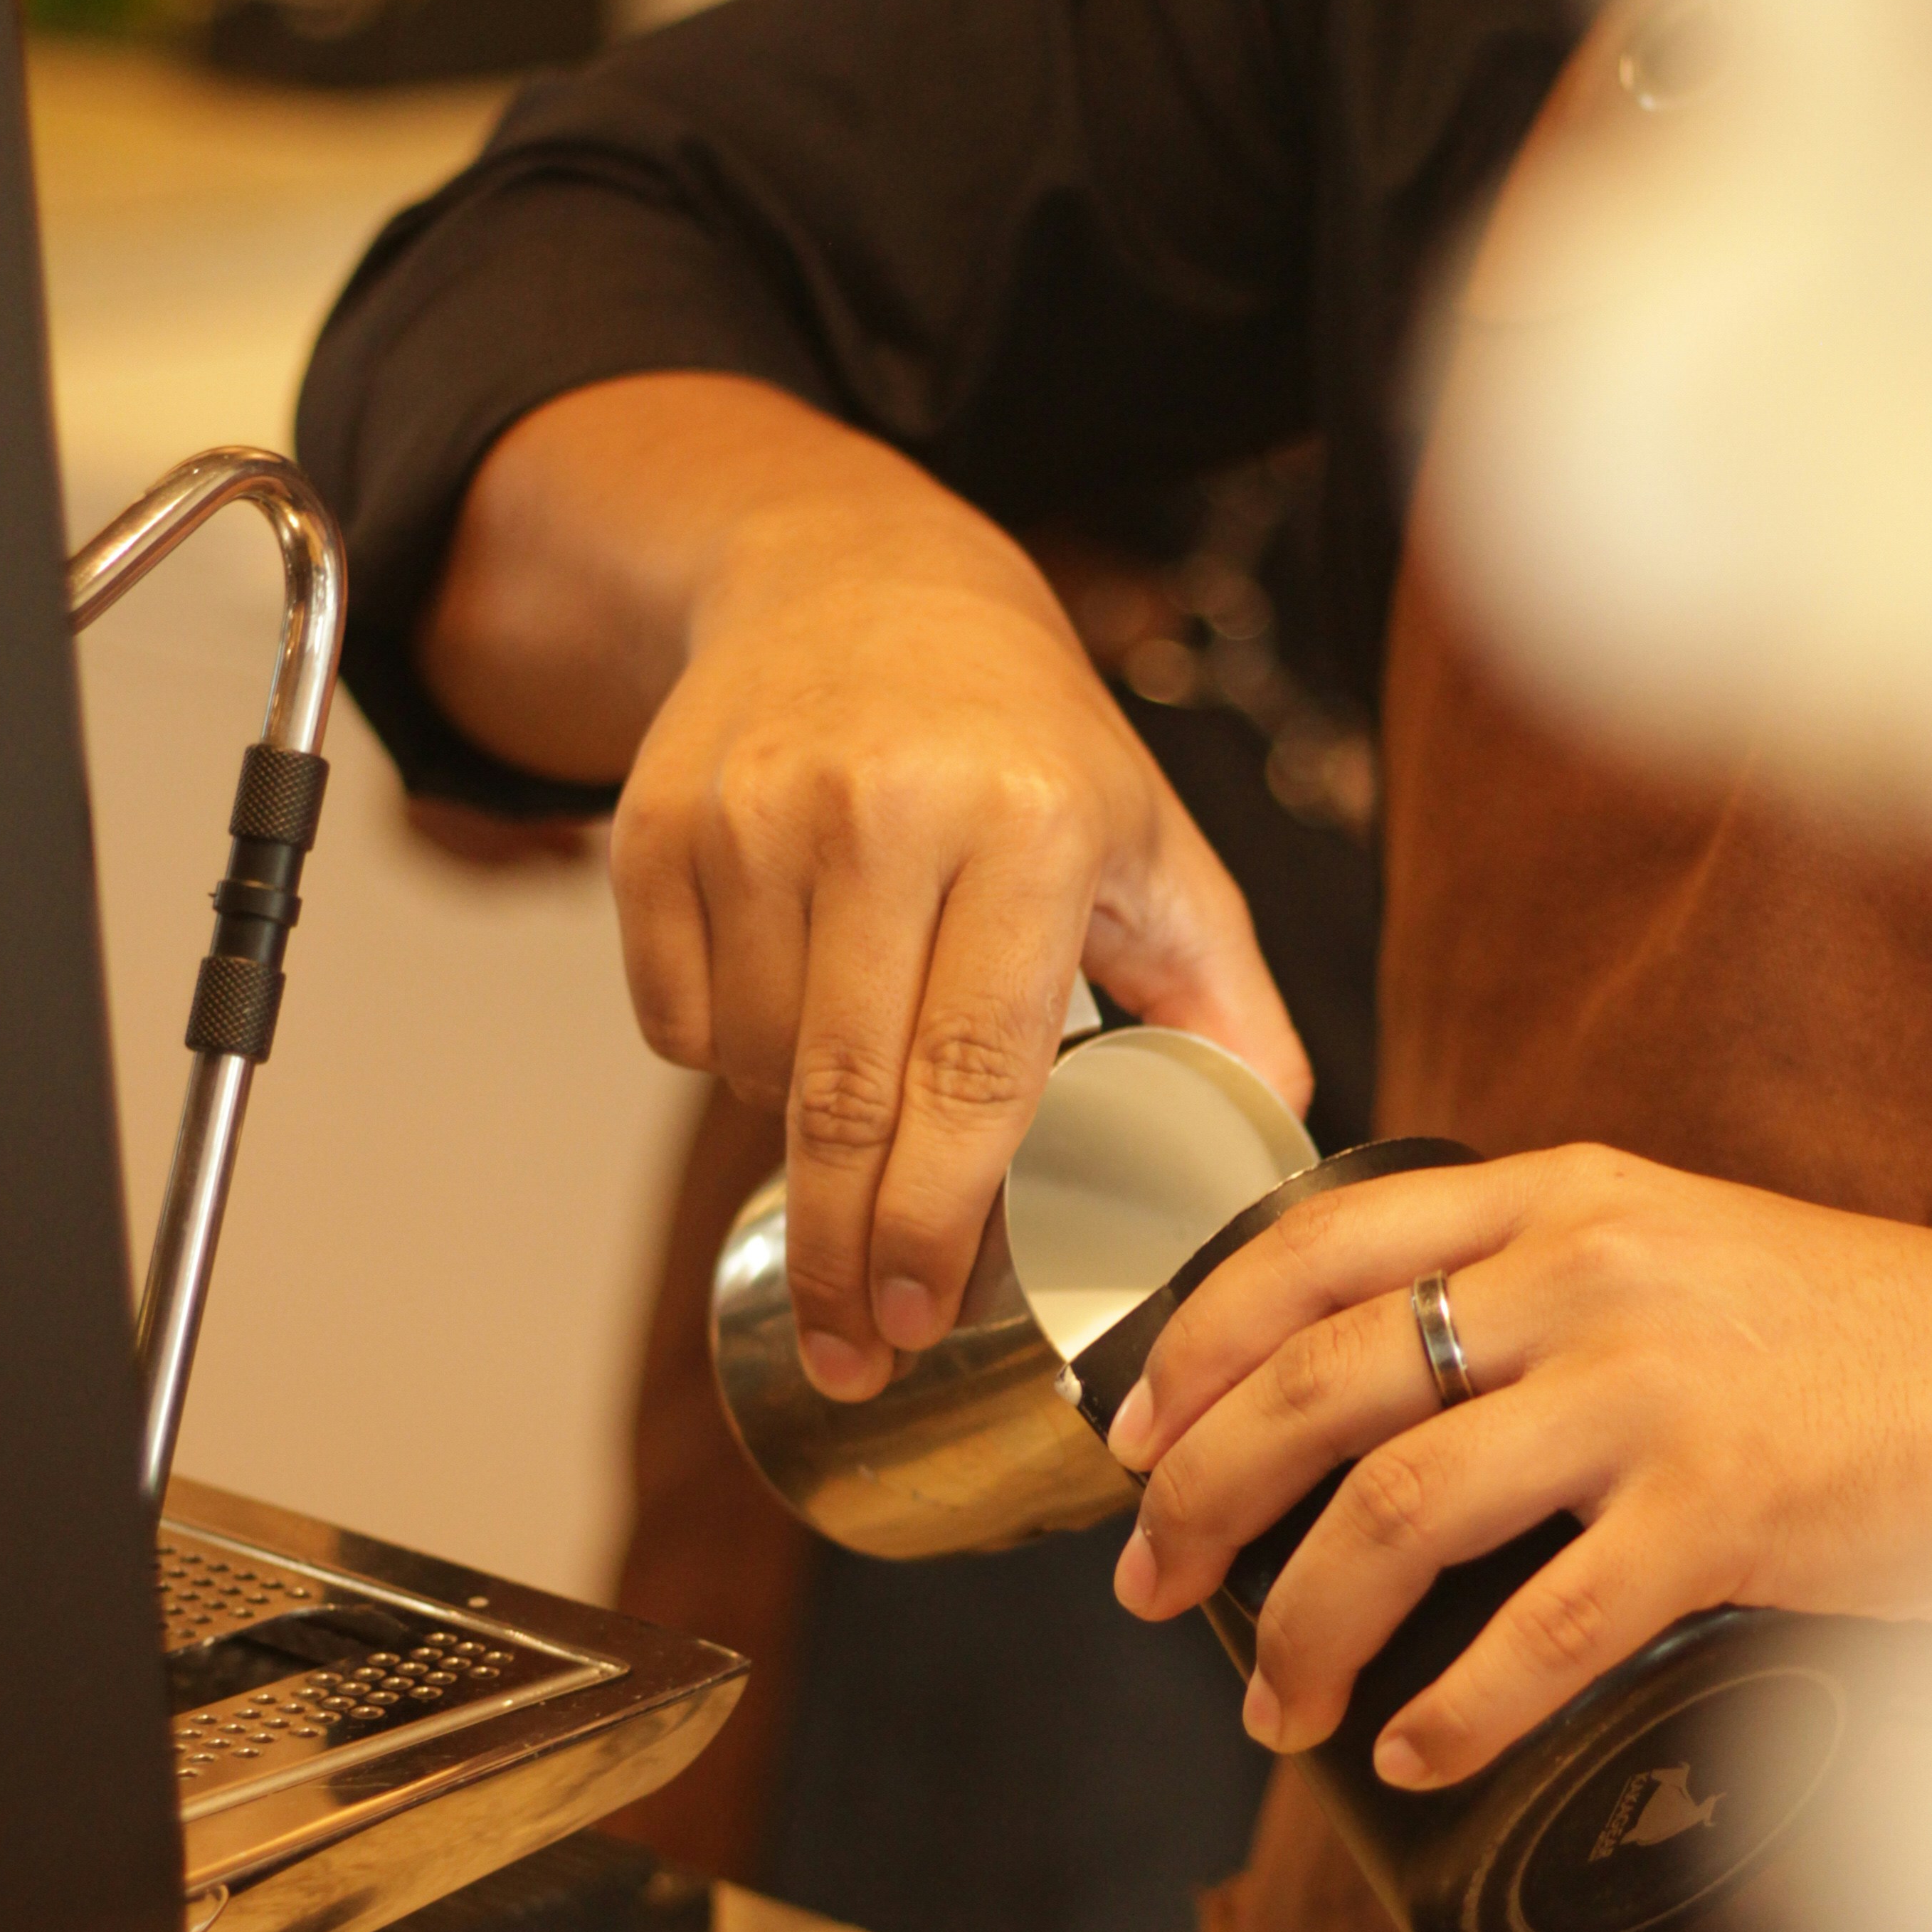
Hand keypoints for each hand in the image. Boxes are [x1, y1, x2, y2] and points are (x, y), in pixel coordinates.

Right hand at [422, 376, 1307, 1401]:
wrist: (852, 579)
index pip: (973, 1071)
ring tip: (854, 1073)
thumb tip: (1276, 1140)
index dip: (937, 1219)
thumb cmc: (1026, 743)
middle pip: (844, 1097)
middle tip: (854, 1352)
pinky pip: (669, 1018)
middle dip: (846, 1254)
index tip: (921, 1324)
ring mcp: (752, 813)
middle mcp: (882, 810)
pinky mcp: (655, 824)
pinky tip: (782, 997)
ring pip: (749, 1067)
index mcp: (1031, 824)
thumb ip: (1224, 996)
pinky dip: (719, 1051)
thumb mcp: (1153, 842)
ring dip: (796, 1123)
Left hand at [1107, 1143, 1931, 1787]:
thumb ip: (1540, 1285)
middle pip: (1315, 1385)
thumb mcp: (1676, 1247)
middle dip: (1197, 1501)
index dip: (1191, 1347)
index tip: (1130, 1437)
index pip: (1309, 1247)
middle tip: (1153, 1588)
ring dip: (1304, 1627)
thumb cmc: (1861, 1339)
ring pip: (1394, 1511)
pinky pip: (1536, 1628)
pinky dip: (1452, 1709)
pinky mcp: (1723, 1510)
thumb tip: (1382, 1386)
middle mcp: (1584, 1276)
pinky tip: (1413, 1756)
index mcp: (1557, 1198)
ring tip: (1273, 1703)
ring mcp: (1650, 1392)